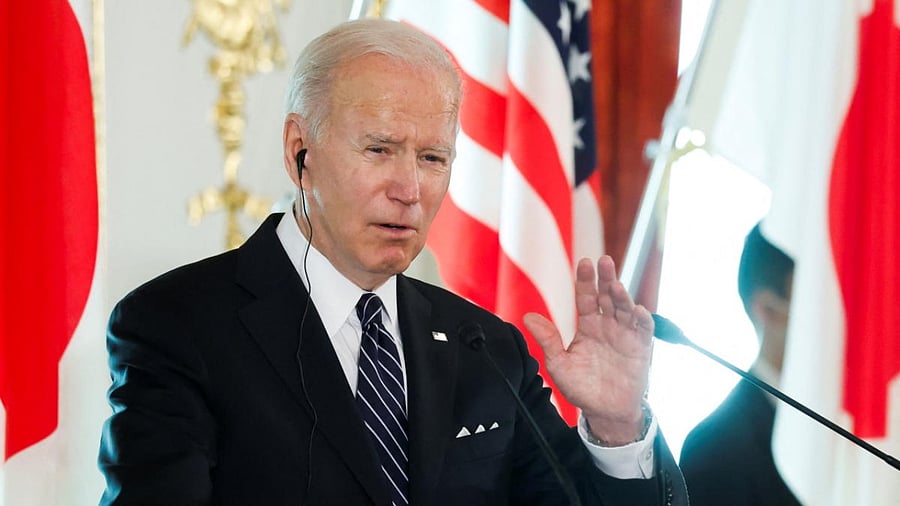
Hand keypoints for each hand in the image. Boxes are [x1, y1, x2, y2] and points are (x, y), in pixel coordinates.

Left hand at [523, 256, 653, 445]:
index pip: (586, 297)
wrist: (605, 412)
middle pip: (607, 296)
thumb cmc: (582, 387)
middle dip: (606, 278)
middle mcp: (608, 325)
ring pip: (625, 308)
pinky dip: (643, 319)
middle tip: (603, 261)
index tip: (583, 263)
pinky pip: (644, 330)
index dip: (585, 281)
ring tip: (615, 286)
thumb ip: (547, 340)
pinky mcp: (641, 348)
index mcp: (588, 325)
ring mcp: (625, 335)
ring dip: (622, 296)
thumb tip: (528, 317)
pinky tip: (638, 311)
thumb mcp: (559, 364)